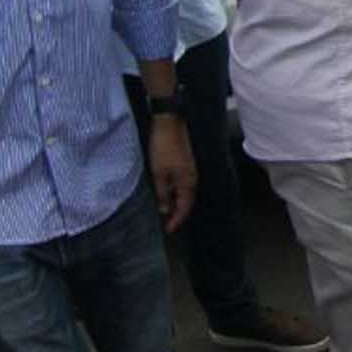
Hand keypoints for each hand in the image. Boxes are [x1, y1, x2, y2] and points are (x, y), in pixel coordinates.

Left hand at [149, 114, 196, 232]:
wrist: (169, 121)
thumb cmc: (164, 146)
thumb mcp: (158, 172)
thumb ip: (163, 192)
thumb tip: (165, 209)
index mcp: (188, 181)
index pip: (185, 206)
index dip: (176, 220)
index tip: (168, 229)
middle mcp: (193, 176)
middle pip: (187, 200)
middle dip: (177, 212)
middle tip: (166, 222)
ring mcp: (191, 168)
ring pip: (185, 190)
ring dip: (176, 200)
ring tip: (164, 207)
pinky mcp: (186, 161)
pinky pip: (183, 181)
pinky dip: (176, 190)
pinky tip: (167, 190)